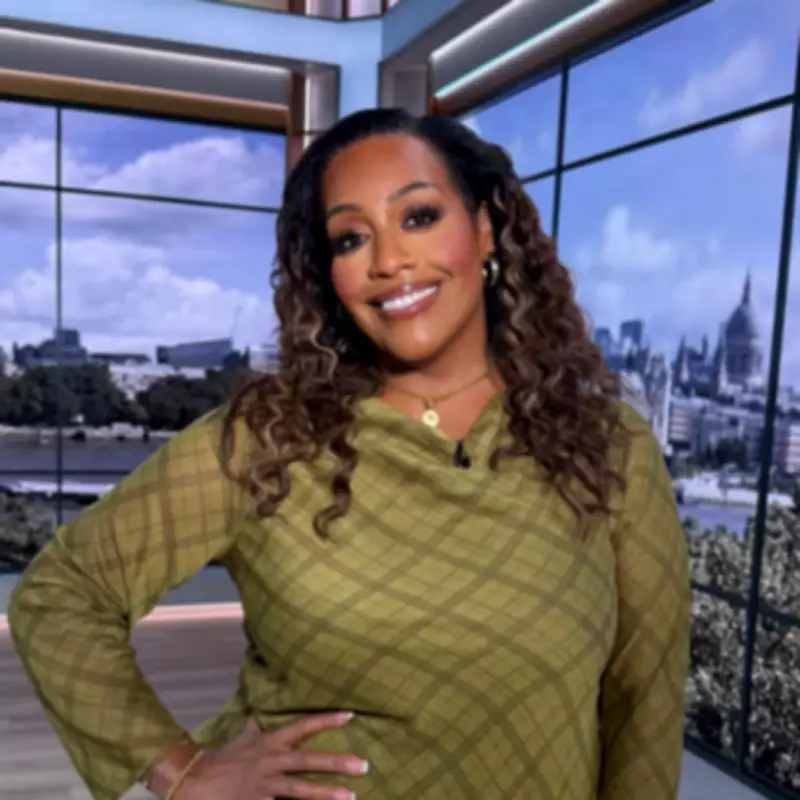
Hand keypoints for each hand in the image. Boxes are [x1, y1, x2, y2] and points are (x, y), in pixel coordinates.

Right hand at [174, 712, 366, 799]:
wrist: (194, 781)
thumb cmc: (223, 757)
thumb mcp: (245, 734)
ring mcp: (265, 787)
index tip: (350, 715)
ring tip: (349, 796)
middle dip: (336, 763)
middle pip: (307, 761)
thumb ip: (261, 723)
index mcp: (270, 742)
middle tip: (363, 765)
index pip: (302, 727)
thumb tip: (268, 705)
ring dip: (325, 793)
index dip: (325, 720)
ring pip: (300, 791)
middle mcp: (271, 762)